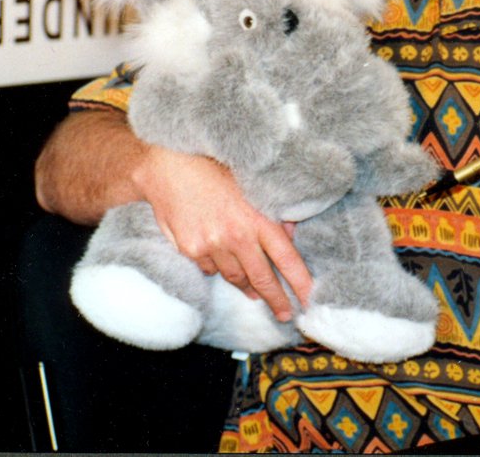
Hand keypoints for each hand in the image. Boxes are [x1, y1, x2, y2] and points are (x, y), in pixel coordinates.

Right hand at [136, 144, 311, 320]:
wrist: (169, 165)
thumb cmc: (216, 170)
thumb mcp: (253, 184)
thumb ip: (273, 212)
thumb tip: (290, 234)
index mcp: (258, 219)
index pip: (286, 257)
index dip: (300, 282)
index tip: (310, 299)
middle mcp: (236, 236)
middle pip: (262, 277)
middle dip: (276, 299)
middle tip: (285, 314)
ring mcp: (211, 246)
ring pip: (235, 276)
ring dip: (247, 286)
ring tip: (255, 293)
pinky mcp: (190, 250)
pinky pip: (209, 269)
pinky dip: (218, 269)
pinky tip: (222, 265)